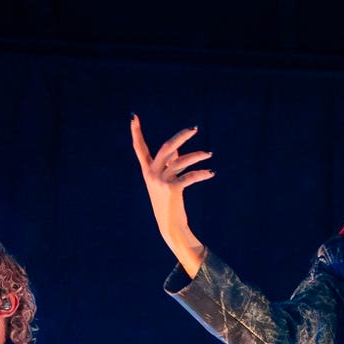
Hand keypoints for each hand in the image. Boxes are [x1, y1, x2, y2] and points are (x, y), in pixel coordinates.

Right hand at [130, 114, 212, 277]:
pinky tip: (211, 173)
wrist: (170, 226)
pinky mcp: (172, 189)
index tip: (133, 117)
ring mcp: (161, 181)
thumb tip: (177, 148)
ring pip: (181, 161)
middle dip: (181, 136)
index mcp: (147, 170)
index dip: (136, 132)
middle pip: (167, 147)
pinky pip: (189, 176)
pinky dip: (201, 174)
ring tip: (209, 154)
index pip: (139, 148)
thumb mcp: (166, 181)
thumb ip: (169, 163)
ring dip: (197, 156)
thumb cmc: (169, 202)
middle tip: (195, 128)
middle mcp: (151, 174)